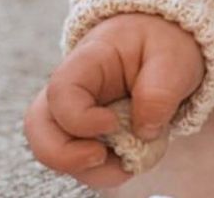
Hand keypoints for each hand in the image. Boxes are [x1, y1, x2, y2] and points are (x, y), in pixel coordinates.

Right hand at [23, 12, 204, 189]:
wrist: (164, 44)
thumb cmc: (163, 43)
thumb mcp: (174, 56)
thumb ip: (161, 91)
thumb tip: (144, 132)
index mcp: (90, 59)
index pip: (62, 91)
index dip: (79, 118)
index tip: (113, 124)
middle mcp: (72, 87)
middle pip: (40, 126)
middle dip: (65, 156)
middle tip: (102, 159)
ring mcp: (74, 112)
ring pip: (55, 150)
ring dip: (88, 170)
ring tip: (128, 164)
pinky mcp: (86, 133)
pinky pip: (79, 159)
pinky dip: (102, 170)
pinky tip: (130, 161)